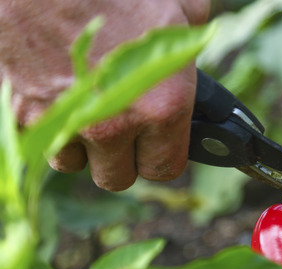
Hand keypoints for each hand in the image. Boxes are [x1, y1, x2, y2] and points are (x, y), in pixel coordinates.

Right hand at [0, 0, 208, 190]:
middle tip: (122, 123)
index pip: (165, 167)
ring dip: (80, 143)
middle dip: (121, 155)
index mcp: (162, 106)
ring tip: (85, 104)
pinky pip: (37, 138)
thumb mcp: (180, 9)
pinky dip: (45, 123)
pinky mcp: (20, 111)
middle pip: (117, 176)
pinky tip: (53, 90)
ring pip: (72, 162)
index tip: (158, 142)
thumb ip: (192, 48)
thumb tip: (199, 57)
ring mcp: (64, 121)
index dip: (162, 155)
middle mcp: (114, 124)